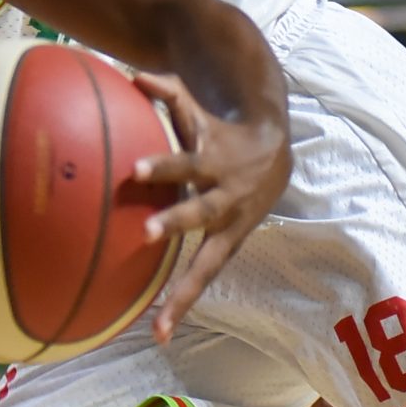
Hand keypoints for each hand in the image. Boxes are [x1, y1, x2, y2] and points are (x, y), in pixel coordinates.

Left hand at [131, 71, 291, 342]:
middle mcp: (225, 198)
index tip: (135, 170)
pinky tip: (160, 332)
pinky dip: (183, 304)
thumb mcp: (198, 108)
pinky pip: (205, 279)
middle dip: (175, 222)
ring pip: (207, 264)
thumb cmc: (220, 129)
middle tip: (144, 233)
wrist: (275, 154)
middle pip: (199, 212)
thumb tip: (130, 73)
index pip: (186, 162)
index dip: (164, 166)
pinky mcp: (229, 247)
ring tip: (160, 326)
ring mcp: (230, 227)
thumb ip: (166, 92)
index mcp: (215, 162)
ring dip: (183, 294)